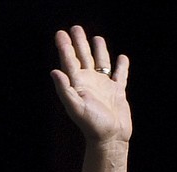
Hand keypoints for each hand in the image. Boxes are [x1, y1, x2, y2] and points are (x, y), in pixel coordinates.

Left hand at [51, 25, 131, 145]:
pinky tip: (122, 58)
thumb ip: (65, 90)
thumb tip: (54, 71)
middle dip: (79, 43)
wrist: (110, 138)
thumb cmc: (92, 125)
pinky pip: (120, 75)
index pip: (70, 61)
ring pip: (101, 63)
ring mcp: (104, 87)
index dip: (65, 47)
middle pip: (83, 58)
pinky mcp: (117, 92)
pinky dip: (121, 66)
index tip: (60, 33)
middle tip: (75, 28)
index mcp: (79, 85)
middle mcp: (90, 84)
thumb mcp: (76, 107)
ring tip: (96, 37)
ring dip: (98, 50)